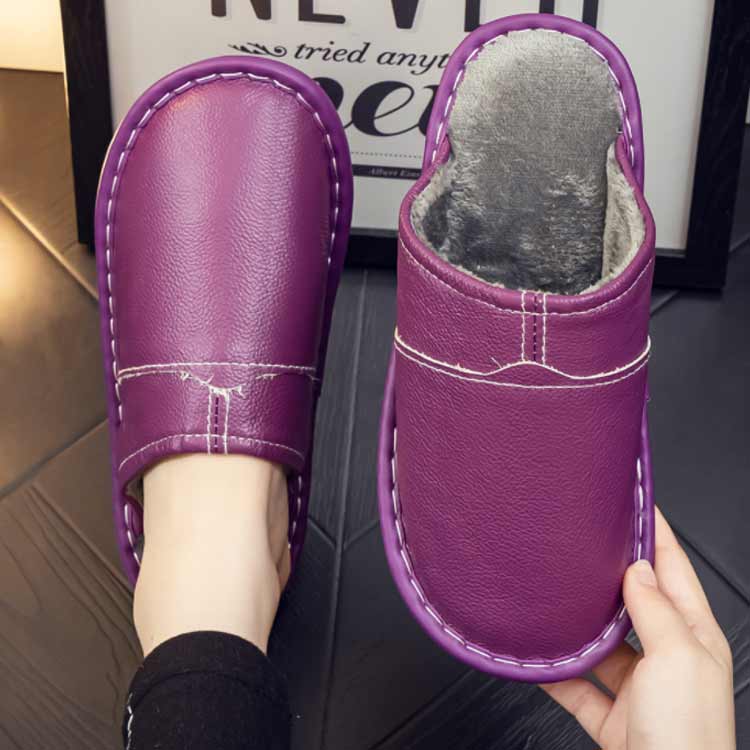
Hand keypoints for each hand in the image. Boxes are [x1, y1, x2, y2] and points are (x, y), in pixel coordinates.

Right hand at [542, 507, 734, 748]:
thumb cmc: (686, 737)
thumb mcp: (677, 658)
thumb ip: (654, 609)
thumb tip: (635, 569)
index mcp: (694, 636)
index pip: (672, 567)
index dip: (654, 530)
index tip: (632, 499)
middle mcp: (667, 657)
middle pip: (634, 600)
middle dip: (609, 571)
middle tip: (581, 539)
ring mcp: (639, 687)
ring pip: (601, 641)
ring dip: (578, 623)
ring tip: (553, 593)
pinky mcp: (611, 715)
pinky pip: (576, 683)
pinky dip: (555, 670)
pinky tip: (538, 654)